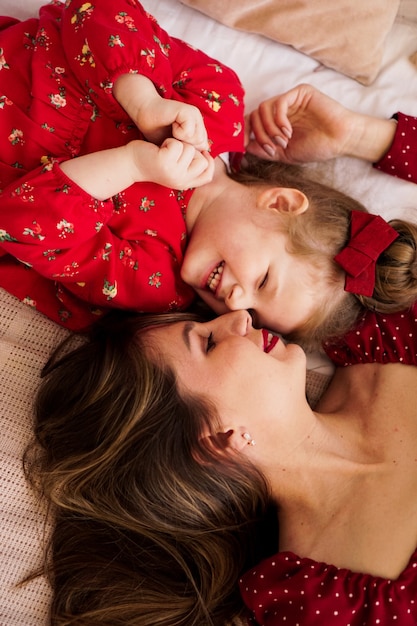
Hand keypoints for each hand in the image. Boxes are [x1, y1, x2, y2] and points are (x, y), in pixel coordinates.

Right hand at [114, 73, 208, 149]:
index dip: (189, 153)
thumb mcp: (174, 147)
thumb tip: (197, 165)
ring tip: (172, 133)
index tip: (176, 147)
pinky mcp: (188, 111)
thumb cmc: (156, 131)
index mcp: (197, 128)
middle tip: (173, 139)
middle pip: (202, 145)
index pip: (203, 149)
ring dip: (182, 141)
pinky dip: (179, 133)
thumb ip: (187, 153)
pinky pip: (189, 132)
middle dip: (186, 148)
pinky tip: (172, 125)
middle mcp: (198, 120)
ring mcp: (194, 115)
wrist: (144, 112)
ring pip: (198, 139)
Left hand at [130, 138, 214, 189]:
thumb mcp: (175, 167)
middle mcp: (181, 181)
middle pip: (202, 160)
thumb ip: (190, 164)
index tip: (202, 152)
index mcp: (185, 183)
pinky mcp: (165, 162)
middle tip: (176, 152)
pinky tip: (160, 148)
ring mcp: (173, 173)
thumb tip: (207, 151)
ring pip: (190, 149)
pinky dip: (169, 141)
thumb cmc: (155, 161)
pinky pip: (177, 144)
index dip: (209, 162)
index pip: (208, 175)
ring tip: (165, 150)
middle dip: (192, 150)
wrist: (131, 163)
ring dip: (178, 144)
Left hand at [245, 84, 369, 163]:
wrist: (340, 140)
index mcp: (277, 122)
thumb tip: (244, 146)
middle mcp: (282, 109)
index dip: (245, 132)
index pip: (253, 120)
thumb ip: (264, 149)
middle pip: (255, 114)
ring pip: (263, 108)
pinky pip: (278, 102)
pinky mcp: (300, 93)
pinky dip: (279, 120)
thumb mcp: (284, 154)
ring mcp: (291, 100)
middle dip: (259, 134)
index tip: (243, 147)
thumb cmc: (316, 147)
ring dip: (269, 129)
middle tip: (272, 148)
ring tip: (283, 141)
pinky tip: (288, 132)